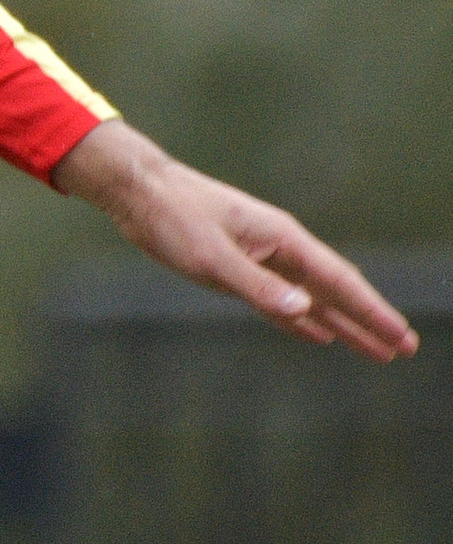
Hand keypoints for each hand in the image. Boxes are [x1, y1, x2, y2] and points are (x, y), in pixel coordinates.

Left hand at [53, 118, 416, 359]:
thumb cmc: (174, 217)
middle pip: (336, 291)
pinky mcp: (240, 267)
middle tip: (404, 349)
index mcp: (282, 238)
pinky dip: (304, 320)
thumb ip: (258, 286)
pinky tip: (320, 334)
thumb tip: (307, 311)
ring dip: (343, 324)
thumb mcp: (212, 256)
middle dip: (369, 320)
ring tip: (375, 349)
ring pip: (313, 299)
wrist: (139, 193)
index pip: (339, 281)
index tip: (400, 336)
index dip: (371, 311)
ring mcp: (262, 257)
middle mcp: (280, 247)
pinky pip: (283, 301)